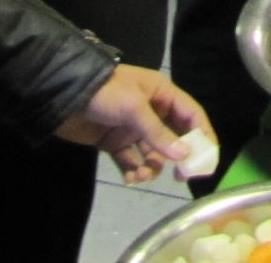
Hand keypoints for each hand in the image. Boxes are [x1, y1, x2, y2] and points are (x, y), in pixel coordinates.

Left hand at [54, 65, 213, 184]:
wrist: (62, 96)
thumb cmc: (105, 93)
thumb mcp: (134, 108)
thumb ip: (159, 133)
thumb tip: (185, 156)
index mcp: (161, 94)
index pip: (191, 115)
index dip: (202, 134)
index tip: (208, 158)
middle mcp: (151, 111)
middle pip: (175, 137)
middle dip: (178, 157)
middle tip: (180, 176)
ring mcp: (133, 128)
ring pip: (153, 153)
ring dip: (151, 167)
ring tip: (141, 174)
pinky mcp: (115, 142)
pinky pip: (132, 161)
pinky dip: (133, 171)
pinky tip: (129, 178)